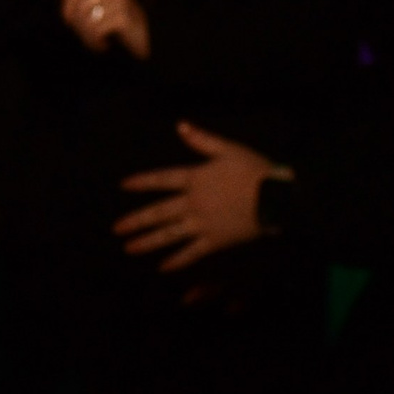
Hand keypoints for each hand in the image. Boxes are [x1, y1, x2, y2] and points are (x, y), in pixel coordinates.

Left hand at [60, 0, 149, 59]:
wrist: (151, 41)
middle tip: (87, 38)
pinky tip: (104, 45)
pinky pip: (97, 30)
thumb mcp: (101, 8)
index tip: (68, 23)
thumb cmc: (123, 26)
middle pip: (80, 6)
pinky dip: (95, 42)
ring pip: (87, 19)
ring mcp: (121, 2)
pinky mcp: (124, 18)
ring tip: (95, 43)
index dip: (67, 8)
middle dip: (79, 26)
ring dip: (87, 36)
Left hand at [115, 123, 283, 271]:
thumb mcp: (228, 148)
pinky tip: (163, 267)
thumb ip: (202, 140)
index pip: (162, 179)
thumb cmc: (254, 170)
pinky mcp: (216, 240)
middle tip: (116, 229)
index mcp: (195, 178)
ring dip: (148, 241)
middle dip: (136, 220)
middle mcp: (193, 202)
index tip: (123, 185)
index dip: (142, 182)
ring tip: (129, 248)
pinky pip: (192, 252)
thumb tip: (180, 125)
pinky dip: (178, 260)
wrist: (276, 197)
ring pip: (170, 234)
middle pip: (159, 212)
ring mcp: (203, 223)